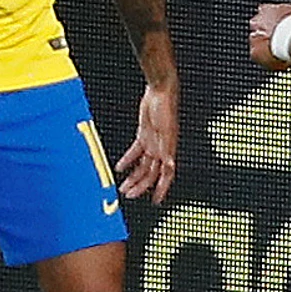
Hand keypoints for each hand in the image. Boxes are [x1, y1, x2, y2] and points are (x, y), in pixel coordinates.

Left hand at [115, 85, 178, 203]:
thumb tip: (170, 165)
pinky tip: (120, 167)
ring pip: (143, 166)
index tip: (156, 201)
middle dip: (141, 186)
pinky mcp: (144, 135)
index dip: (162, 189)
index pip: (166, 175)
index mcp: (168, 149)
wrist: (161, 90)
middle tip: (129, 195)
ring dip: (133, 176)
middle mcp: (161, 149)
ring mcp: (153, 143)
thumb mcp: (167, 129)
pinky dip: (128, 161)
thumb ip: (167, 148)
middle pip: (151, 173)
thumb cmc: (167, 107)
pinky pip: (135, 152)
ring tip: (123, 186)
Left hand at [248, 0, 290, 70]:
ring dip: (266, 43)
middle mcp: (257, 23)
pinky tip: (274, 58)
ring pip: (257, 40)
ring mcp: (255, 38)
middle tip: (279, 36)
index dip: (273, 17)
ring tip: (278, 49)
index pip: (265, 11)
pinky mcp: (255, 52)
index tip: (280, 21)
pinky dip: (264, 56)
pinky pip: (258, 55)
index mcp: (267, 10)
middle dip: (267, 30)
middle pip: (258, 25)